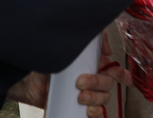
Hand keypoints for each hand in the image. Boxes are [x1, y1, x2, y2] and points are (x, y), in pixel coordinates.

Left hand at [8, 36, 129, 117]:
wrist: (28, 81)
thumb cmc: (47, 63)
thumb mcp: (67, 46)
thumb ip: (87, 41)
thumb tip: (106, 49)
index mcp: (93, 65)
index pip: (114, 69)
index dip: (124, 74)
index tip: (124, 76)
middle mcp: (91, 80)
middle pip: (108, 84)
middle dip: (97, 83)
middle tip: (80, 82)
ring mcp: (85, 95)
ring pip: (102, 99)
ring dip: (94, 98)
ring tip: (79, 96)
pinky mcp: (77, 108)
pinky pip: (93, 113)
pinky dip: (92, 113)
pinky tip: (85, 109)